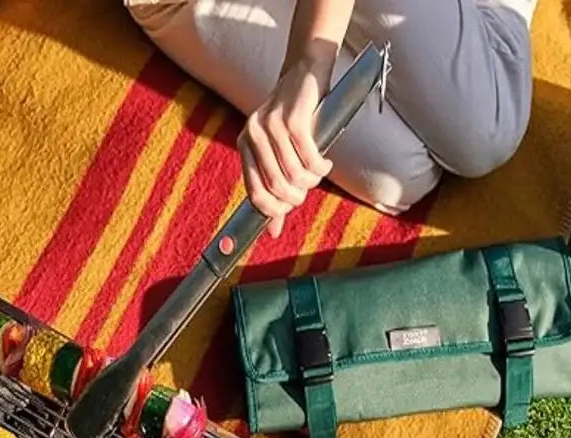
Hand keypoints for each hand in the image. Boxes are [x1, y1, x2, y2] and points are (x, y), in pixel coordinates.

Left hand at [237, 56, 334, 238]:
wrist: (306, 71)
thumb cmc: (294, 118)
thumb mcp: (279, 152)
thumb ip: (273, 189)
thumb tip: (272, 233)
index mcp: (245, 145)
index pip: (255, 195)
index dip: (277, 209)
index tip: (293, 205)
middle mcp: (253, 135)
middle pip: (278, 189)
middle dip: (299, 195)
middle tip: (309, 185)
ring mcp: (271, 126)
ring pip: (295, 176)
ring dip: (312, 180)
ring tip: (318, 171)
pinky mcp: (293, 120)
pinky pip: (309, 160)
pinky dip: (321, 167)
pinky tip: (325, 162)